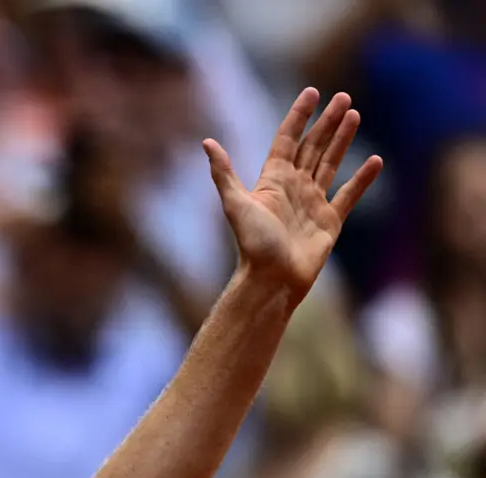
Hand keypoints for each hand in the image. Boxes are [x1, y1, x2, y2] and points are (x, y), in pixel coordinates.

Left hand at [204, 88, 382, 301]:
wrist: (272, 279)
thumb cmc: (253, 244)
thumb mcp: (235, 204)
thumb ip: (224, 173)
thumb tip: (207, 143)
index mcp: (273, 180)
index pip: (288, 139)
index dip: (299, 116)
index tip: (312, 92)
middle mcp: (293, 187)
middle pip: (313, 146)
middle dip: (327, 122)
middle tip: (343, 97)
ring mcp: (313, 203)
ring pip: (330, 163)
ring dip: (342, 140)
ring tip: (354, 115)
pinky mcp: (330, 221)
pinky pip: (349, 194)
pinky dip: (362, 178)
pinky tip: (375, 160)